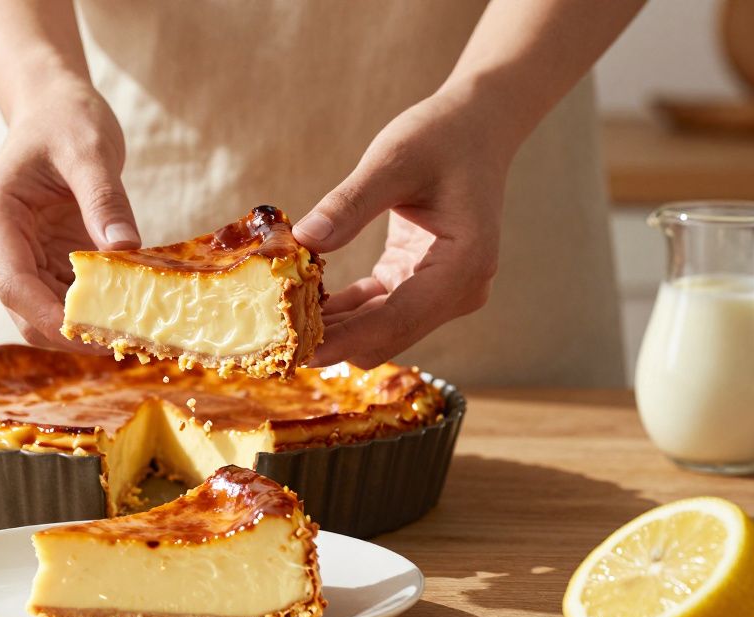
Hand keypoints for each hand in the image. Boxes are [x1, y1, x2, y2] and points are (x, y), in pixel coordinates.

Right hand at [0, 83, 139, 348]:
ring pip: (43, 314)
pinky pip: (64, 300)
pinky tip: (130, 314)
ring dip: (85, 328)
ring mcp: (17, 258)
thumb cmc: (65, 120)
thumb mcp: (90, 150)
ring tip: (134, 333)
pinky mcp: (41, 263)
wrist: (53, 109)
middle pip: (25, 310)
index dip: (49, 317)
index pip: (13, 283)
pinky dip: (93, 311)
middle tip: (125, 342)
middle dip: (71, 331)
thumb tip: (124, 247)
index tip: (91, 336)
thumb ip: (105, 198)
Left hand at [293, 90, 513, 368]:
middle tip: (276, 336)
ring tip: (281, 321)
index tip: (300, 354)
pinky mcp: (422, 283)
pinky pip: (377, 309)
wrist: (477, 125)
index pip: (397, 320)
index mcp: (463, 266)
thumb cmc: (441, 136)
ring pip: (380, 329)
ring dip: (335, 328)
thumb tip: (304, 240)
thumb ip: (350, 204)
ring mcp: (443, 292)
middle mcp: (459, 290)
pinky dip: (344, 310)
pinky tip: (303, 301)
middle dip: (335, 340)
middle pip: (388, 336)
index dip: (346, 340)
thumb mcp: (393, 161)